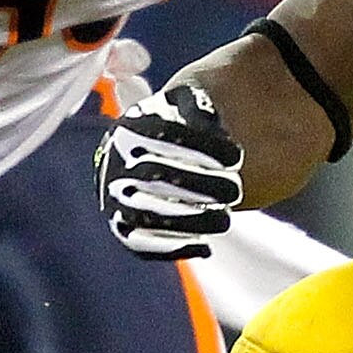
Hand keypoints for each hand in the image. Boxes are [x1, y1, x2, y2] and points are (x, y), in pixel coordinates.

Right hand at [98, 75, 243, 259]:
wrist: (138, 162)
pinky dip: (173, 248)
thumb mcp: (179, 109)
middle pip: (157, 174)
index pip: (164, 132)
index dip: (203, 145)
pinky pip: (142, 245)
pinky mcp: (123, 229)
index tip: (237, 156)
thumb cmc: (172, 134)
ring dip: (191, 219)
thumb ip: (192, 103)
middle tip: (236, 189)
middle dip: (202, 184)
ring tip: (225, 218)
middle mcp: (115, 165)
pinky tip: (205, 247)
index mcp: (129, 130)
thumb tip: (204, 114)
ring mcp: (116, 200)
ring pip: (149, 213)